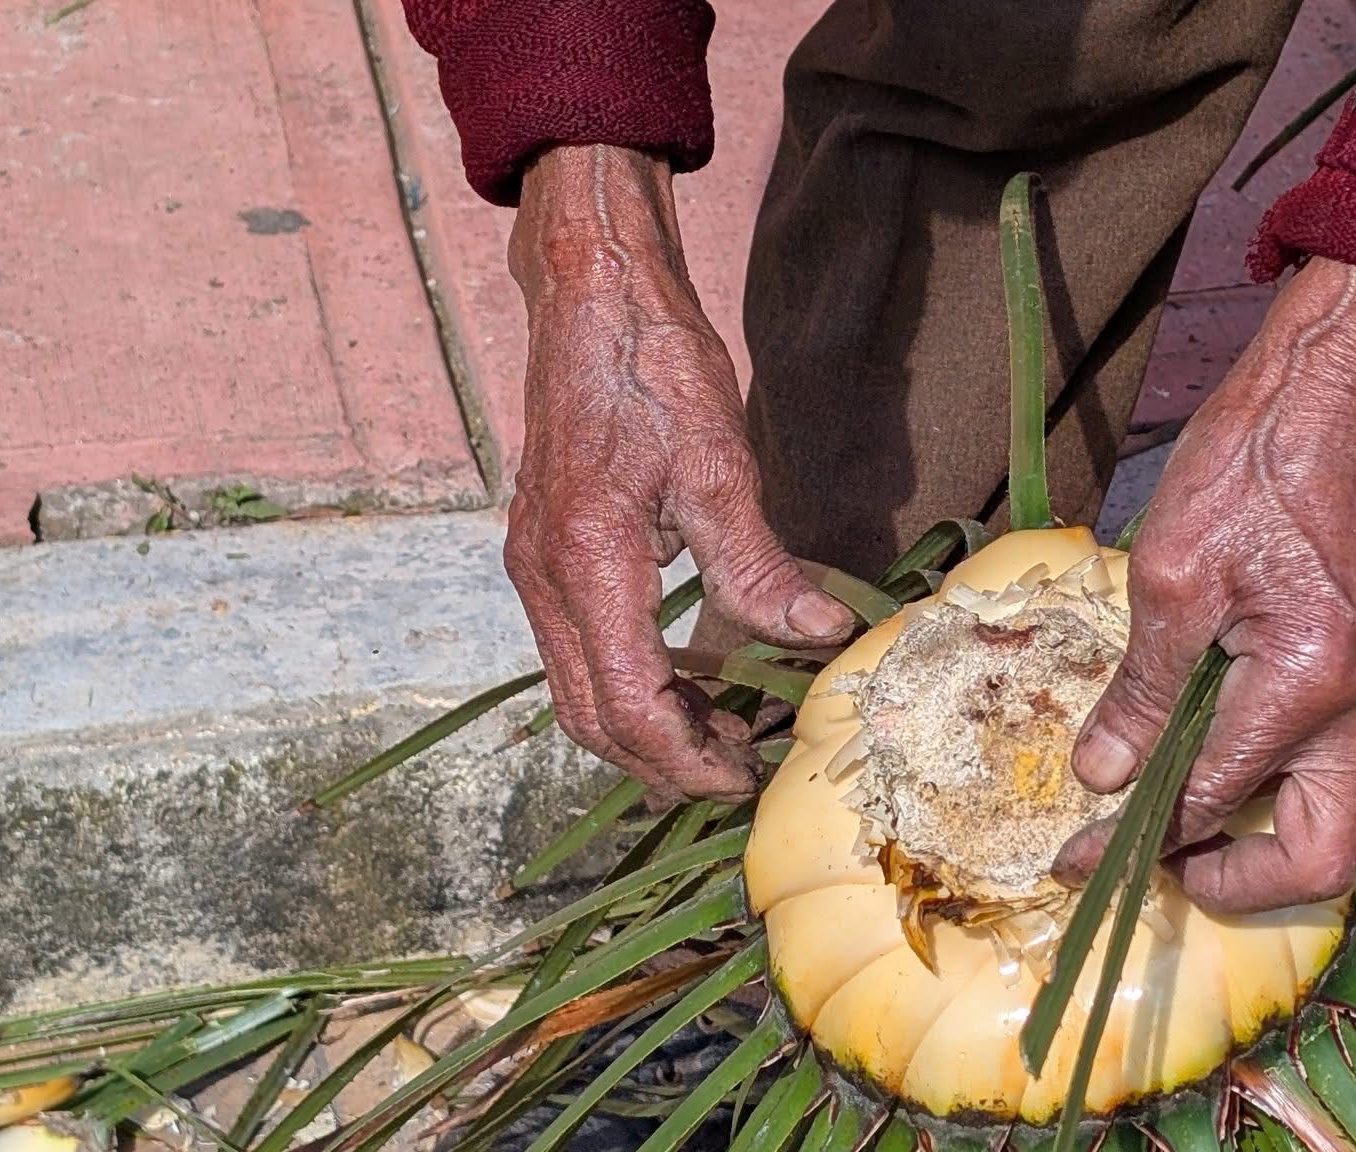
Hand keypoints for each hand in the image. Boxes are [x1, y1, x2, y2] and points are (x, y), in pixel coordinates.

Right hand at [504, 144, 855, 801]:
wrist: (591, 298)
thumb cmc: (652, 367)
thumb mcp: (719, 464)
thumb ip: (759, 564)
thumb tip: (821, 634)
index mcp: (585, 561)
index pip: (627, 704)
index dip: (685, 757)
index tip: (743, 776)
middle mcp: (543, 577)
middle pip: (590, 717)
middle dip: (662, 760)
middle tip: (739, 769)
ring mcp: (534, 568)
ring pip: (576, 692)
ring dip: (644, 730)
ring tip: (723, 735)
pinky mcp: (542, 554)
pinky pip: (577, 652)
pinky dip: (627, 687)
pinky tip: (689, 681)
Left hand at [1054, 260, 1355, 912]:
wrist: (1347, 386)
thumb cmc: (1255, 457)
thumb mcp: (1170, 572)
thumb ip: (1144, 688)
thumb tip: (1103, 775)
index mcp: (1309, 684)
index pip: (1212, 803)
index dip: (1136, 843)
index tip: (1077, 858)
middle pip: (1321, 857)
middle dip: (1233, 880)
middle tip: (1157, 862)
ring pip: (1335, 809)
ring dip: (1256, 824)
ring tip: (1173, 800)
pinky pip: (1342, 751)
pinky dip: (1279, 766)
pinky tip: (1217, 729)